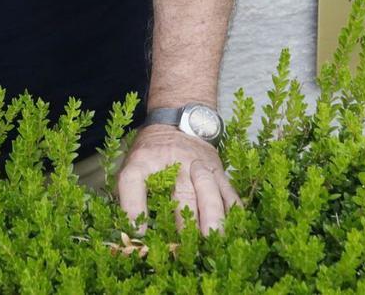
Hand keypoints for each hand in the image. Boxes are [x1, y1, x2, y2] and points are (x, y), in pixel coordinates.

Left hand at [116, 124, 240, 233]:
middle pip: (181, 191)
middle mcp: (175, 162)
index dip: (133, 205)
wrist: (178, 119)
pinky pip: (229, 191)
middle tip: (184, 245)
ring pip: (209, 189)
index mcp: (146, 159)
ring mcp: (200, 166)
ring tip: (213, 238)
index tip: (138, 233)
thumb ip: (129, 194)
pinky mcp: (219, 171)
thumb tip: (134, 231)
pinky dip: (233, 211)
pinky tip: (234, 230)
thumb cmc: (153, 150)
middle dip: (185, 219)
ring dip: (212, 215)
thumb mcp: (133, 164)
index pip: (134, 178)